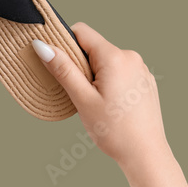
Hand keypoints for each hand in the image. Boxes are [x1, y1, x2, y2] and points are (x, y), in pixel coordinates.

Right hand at [32, 23, 169, 169]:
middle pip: (94, 48)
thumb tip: (42, 45)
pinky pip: (119, 72)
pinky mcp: (144, 82)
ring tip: (94, 103)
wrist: (145, 154)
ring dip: (94, 75)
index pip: (82, 32)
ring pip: (106, 61)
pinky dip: (108, 82)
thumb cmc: (114, 131)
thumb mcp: (83, 99)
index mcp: (115, 57)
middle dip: (80, 65)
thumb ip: (63, 69)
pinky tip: (109, 105)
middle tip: (77, 92)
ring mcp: (141, 69)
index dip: (63, 43)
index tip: (55, 62)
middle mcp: (131, 57)